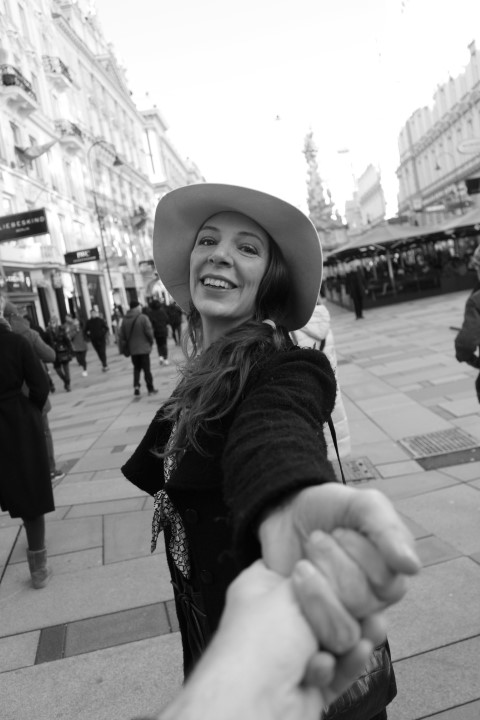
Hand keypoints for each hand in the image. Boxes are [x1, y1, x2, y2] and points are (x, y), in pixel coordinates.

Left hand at [157, 560, 376, 719]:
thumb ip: (320, 578)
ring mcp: (292, 655)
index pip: (296, 568)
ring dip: (354, 636)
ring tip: (370, 628)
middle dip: (347, 607)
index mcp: (261, 590)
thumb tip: (340, 566)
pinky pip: (339, 669)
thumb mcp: (291, 593)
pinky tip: (357, 652)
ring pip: (336, 639)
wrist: (253, 707)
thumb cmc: (254, 648)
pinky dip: (349, 662)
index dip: (323, 565)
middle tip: (367, 602)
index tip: (349, 564)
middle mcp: (276, 622)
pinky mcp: (309, 684)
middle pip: (323, 606)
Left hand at [259, 484, 420, 627]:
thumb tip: (412, 568)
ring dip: (316, 590)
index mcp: (391, 575)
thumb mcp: (360, 504)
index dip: (359, 555)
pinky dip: (312, 635)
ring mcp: (345, 620)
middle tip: (315, 541)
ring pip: (343, 630)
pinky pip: (324, 656)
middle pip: (363, 604)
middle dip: (333, 564)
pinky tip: (297, 596)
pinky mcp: (316, 633)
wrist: (285, 514)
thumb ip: (387, 529)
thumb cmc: (328, 509)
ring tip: (301, 565)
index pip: (387, 584)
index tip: (338, 529)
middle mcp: (374, 602)